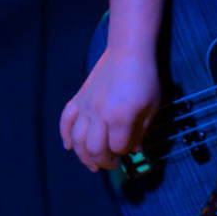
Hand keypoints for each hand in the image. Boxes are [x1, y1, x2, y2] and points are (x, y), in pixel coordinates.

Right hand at [60, 46, 161, 171]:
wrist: (128, 51)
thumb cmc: (145, 78)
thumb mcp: (152, 107)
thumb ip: (141, 131)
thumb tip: (134, 149)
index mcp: (121, 117)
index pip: (118, 147)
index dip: (124, 152)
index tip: (130, 148)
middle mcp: (100, 113)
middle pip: (95, 148)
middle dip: (103, 161)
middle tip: (111, 164)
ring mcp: (86, 105)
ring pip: (77, 138)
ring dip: (83, 155)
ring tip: (92, 164)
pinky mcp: (79, 97)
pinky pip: (66, 119)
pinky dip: (65, 134)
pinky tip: (68, 145)